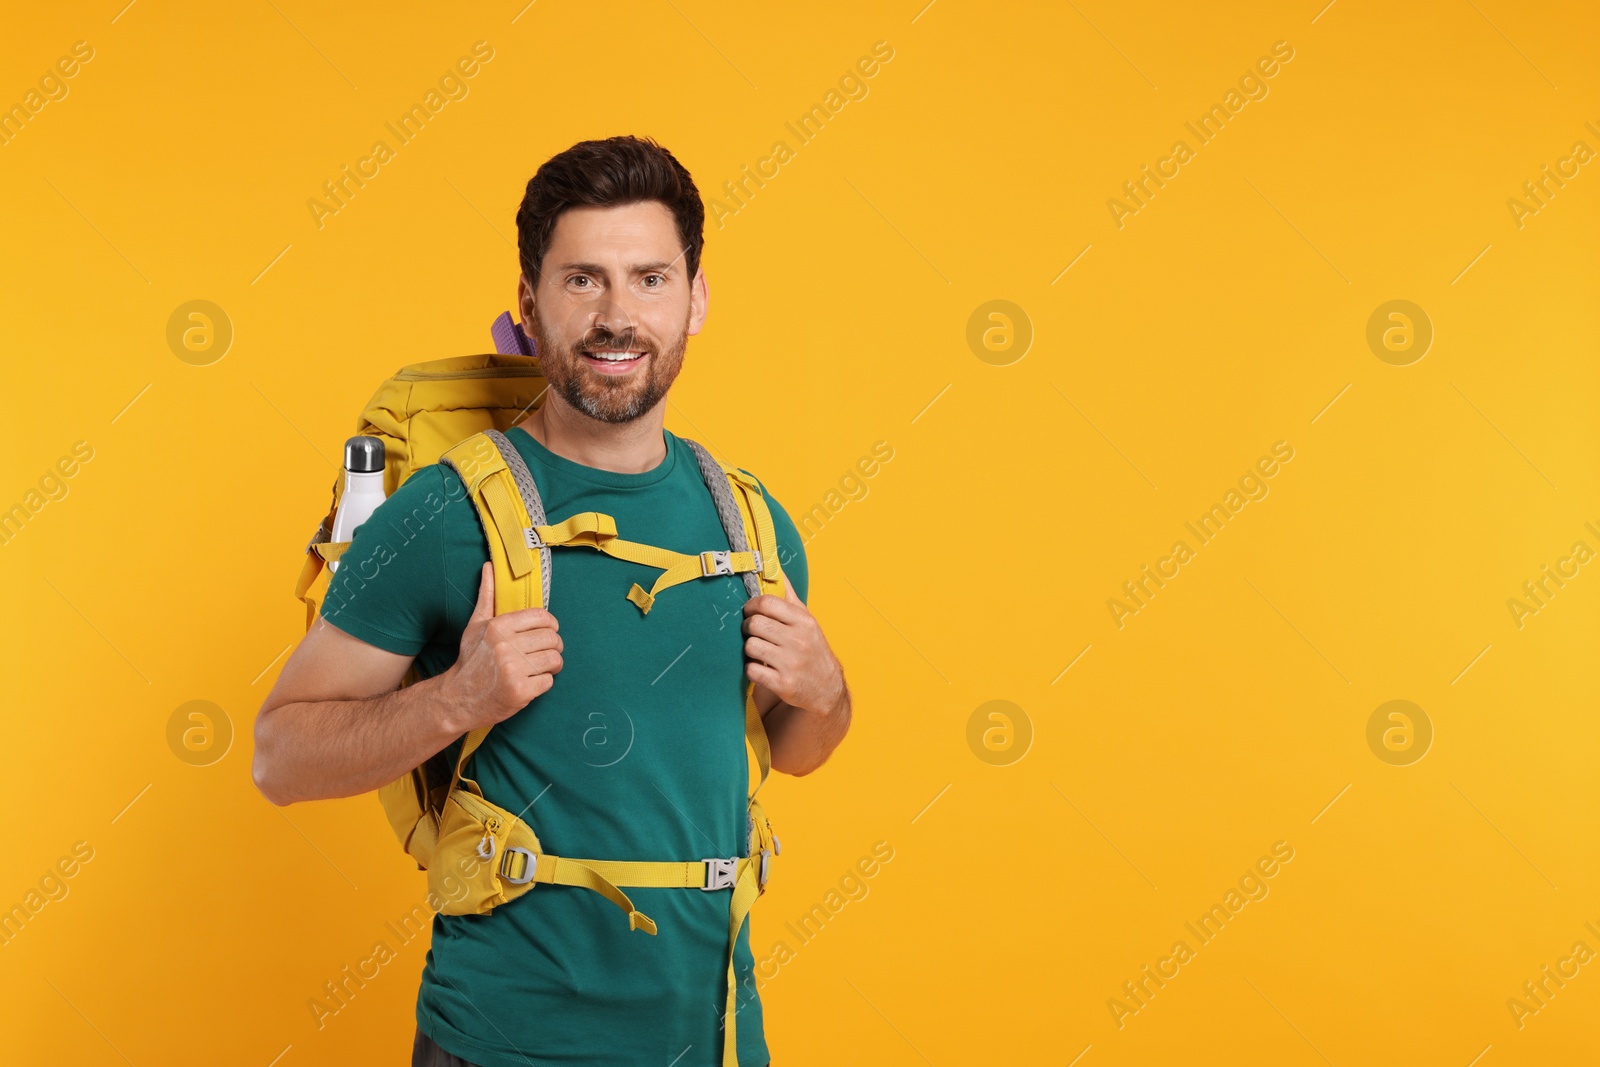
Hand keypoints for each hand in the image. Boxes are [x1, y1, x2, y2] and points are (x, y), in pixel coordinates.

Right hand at [439, 562, 562, 731]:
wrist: (458, 698)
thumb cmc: (471, 659)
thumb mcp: (476, 625)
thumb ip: (487, 596)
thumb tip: (489, 566)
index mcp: (499, 627)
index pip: (543, 617)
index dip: (551, 625)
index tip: (546, 632)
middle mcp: (506, 646)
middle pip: (552, 639)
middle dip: (554, 646)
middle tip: (546, 652)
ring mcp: (513, 669)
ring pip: (554, 660)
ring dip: (552, 665)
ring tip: (540, 667)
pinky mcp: (520, 691)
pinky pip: (548, 681)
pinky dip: (543, 683)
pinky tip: (530, 682)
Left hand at [741, 576, 843, 713]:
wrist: (826, 688)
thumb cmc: (811, 649)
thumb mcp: (806, 620)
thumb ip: (789, 595)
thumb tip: (776, 568)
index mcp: (803, 621)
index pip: (767, 602)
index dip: (752, 605)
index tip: (751, 611)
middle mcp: (798, 641)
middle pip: (754, 624)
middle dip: (748, 627)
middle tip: (753, 632)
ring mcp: (791, 663)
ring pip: (750, 646)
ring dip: (749, 649)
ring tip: (758, 650)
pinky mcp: (783, 684)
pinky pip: (752, 670)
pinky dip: (752, 669)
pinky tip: (760, 667)